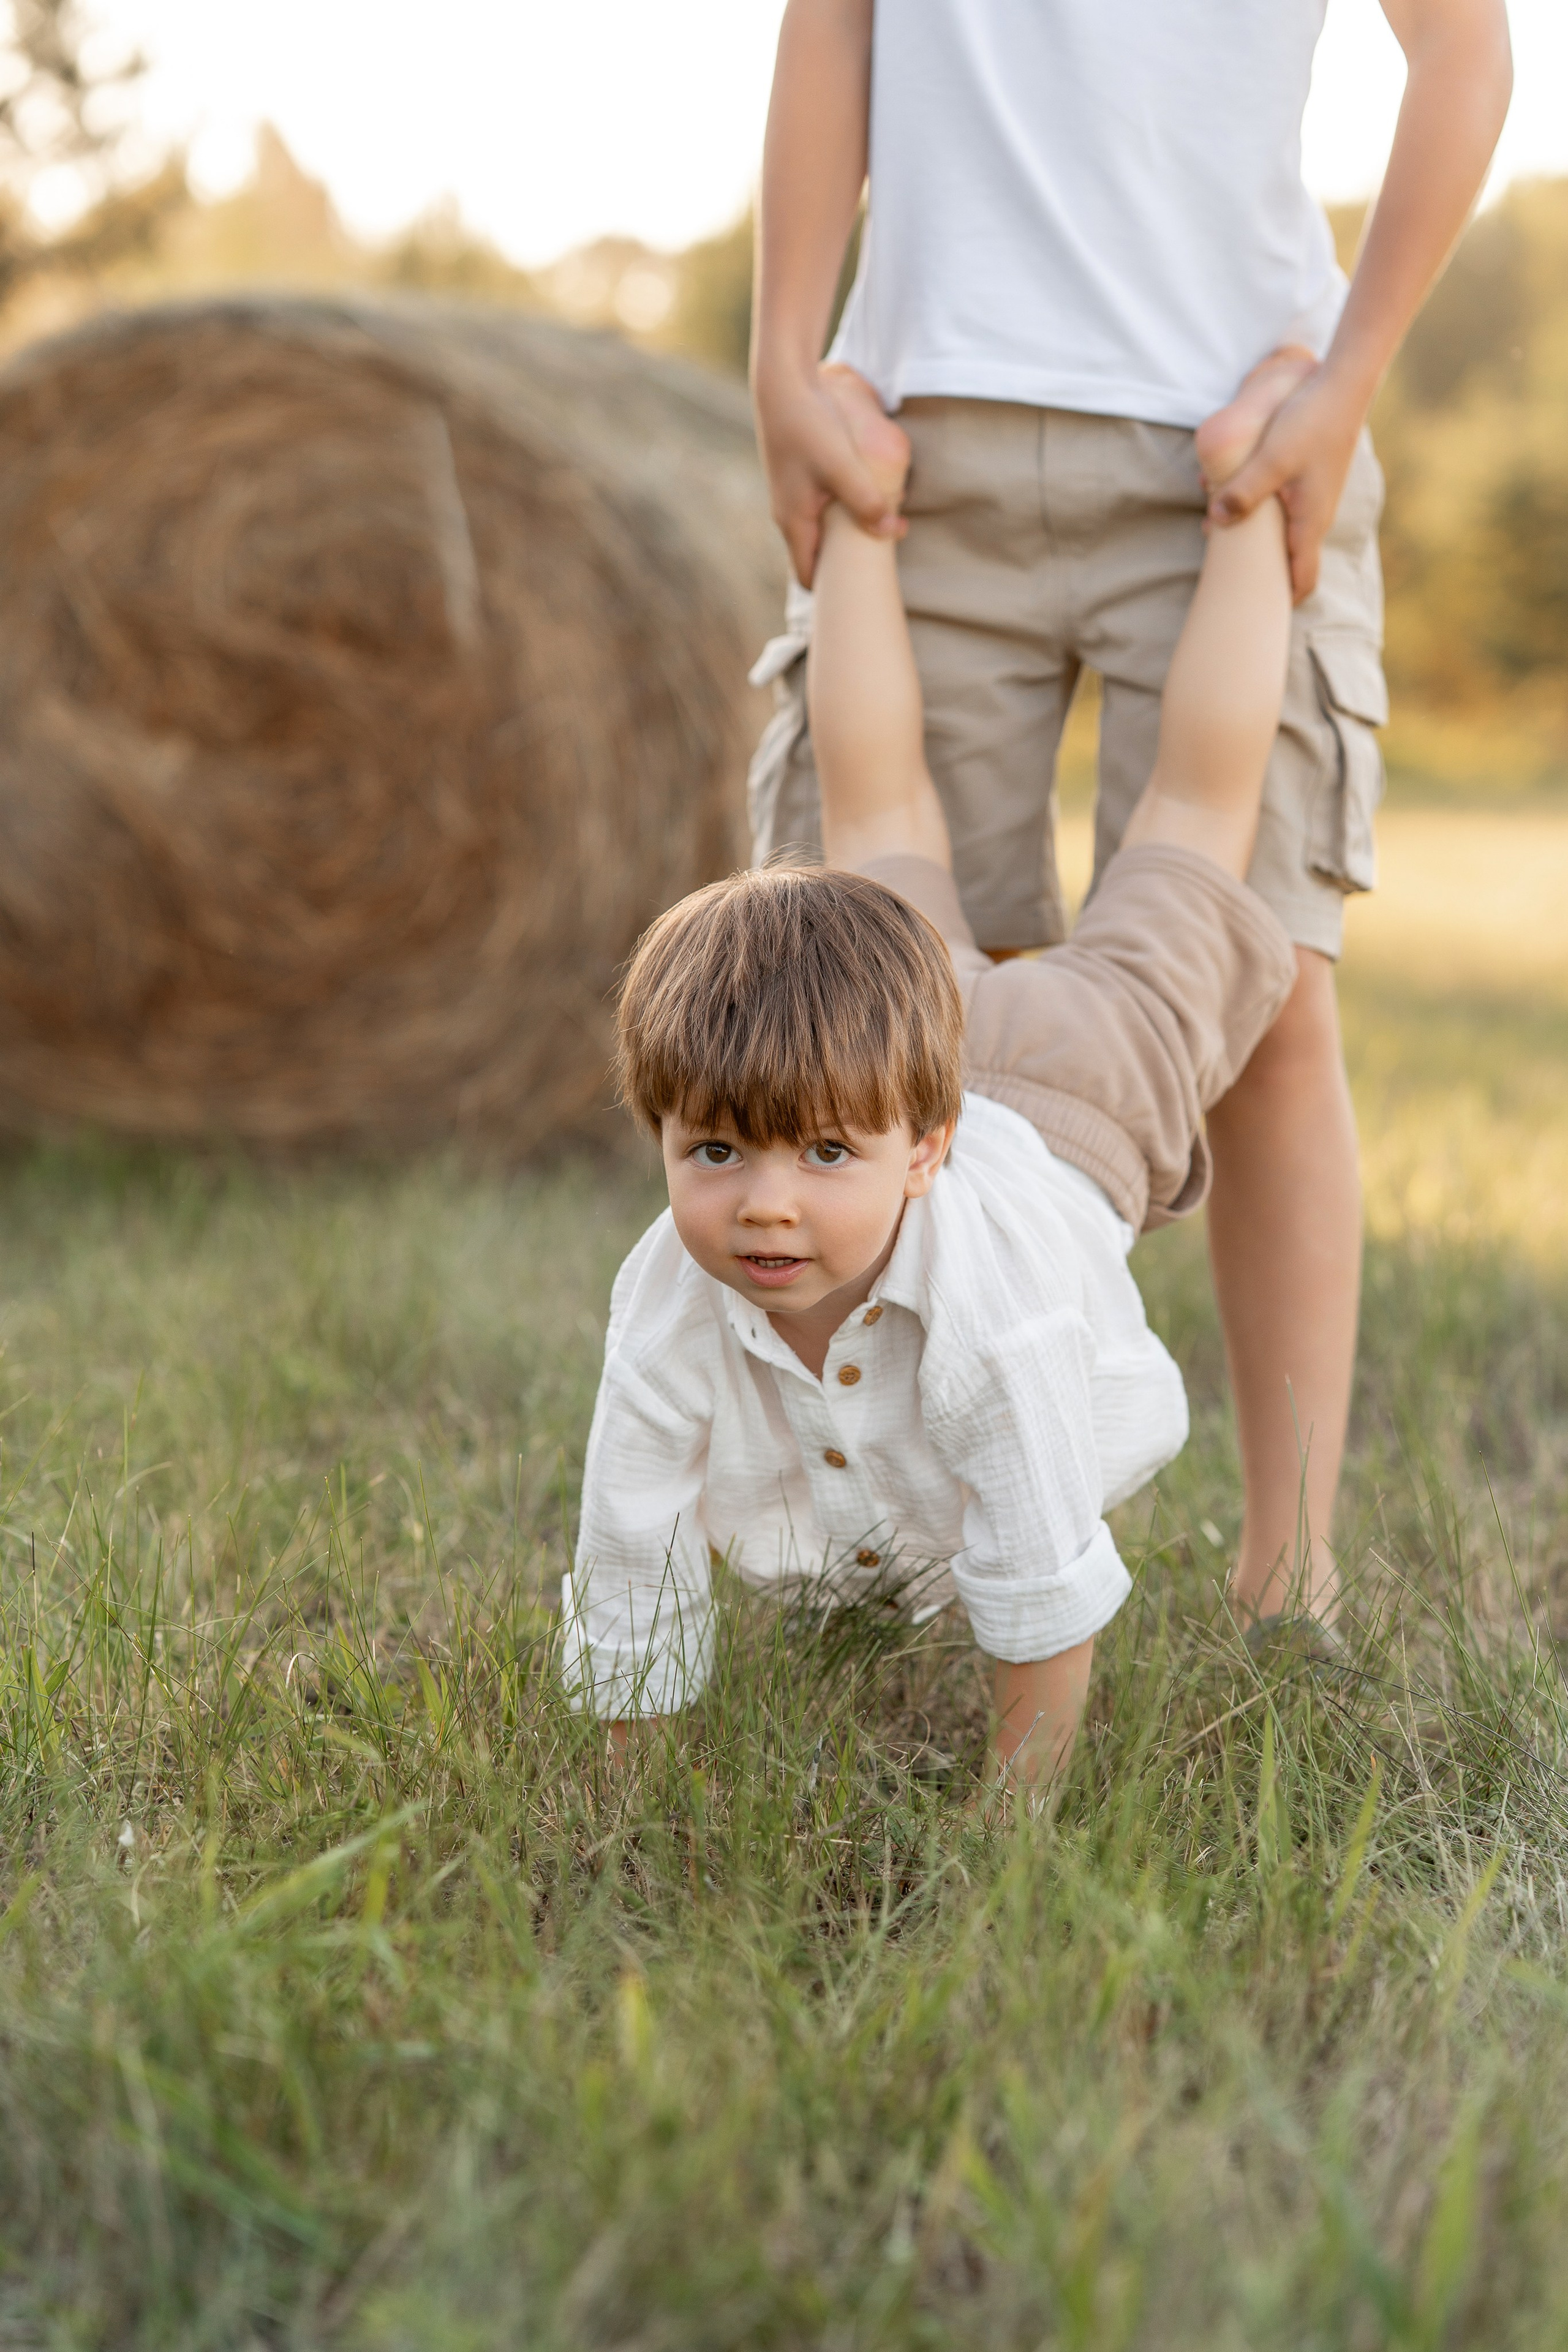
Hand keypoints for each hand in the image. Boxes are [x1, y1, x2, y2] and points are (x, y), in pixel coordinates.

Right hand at [754, 363, 905, 587]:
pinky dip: (841, 511)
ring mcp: (792, 495)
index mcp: (794, 522)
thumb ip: (867, 501)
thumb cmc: (809, 425)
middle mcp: (788, 514)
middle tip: (877, 565)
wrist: (782, 383)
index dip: (831, 591)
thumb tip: (890, 533)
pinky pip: (821, 507)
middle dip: (844, 565)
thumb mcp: (842, 466)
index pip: (808, 576)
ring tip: (878, 530)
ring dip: (846, 534)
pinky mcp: (799, 476)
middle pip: (816, 556)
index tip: (859, 594)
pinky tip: (864, 495)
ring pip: (820, 530)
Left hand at [1205, 365, 1365, 603]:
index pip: (1304, 578)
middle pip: (1291, 560)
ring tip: (1221, 531)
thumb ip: (1242, 491)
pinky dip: (1263, 513)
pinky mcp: (1311, 479)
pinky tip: (1237, 495)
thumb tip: (1217, 521)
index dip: (1283, 601)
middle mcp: (1317, 515)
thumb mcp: (1270, 459)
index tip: (1261, 616)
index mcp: (1310, 521)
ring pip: (1285, 532)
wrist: (1344, 384)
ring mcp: (1316, 497)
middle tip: (1231, 581)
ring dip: (1257, 538)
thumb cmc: (1310, 421)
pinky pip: (1285, 509)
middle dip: (1262, 572)